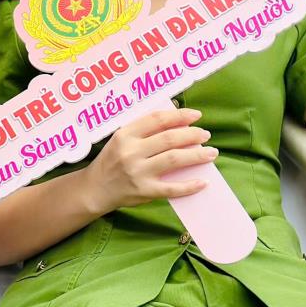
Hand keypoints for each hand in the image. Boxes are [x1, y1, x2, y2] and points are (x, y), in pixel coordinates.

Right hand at [85, 108, 214, 212]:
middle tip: (206, 134)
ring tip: (211, 153)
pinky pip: (171, 188)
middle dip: (192, 135)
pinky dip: (189, 186)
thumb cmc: (112, 161)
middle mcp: (131, 151)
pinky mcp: (143, 191)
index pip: (156, 120)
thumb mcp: (120, 139)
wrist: (94, 189)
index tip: (196, 115)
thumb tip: (177, 121)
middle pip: (169, 139)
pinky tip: (203, 182)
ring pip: (174, 159)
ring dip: (197, 155)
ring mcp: (137, 172)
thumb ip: (143, 131)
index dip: (179, 116)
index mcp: (125, 135)